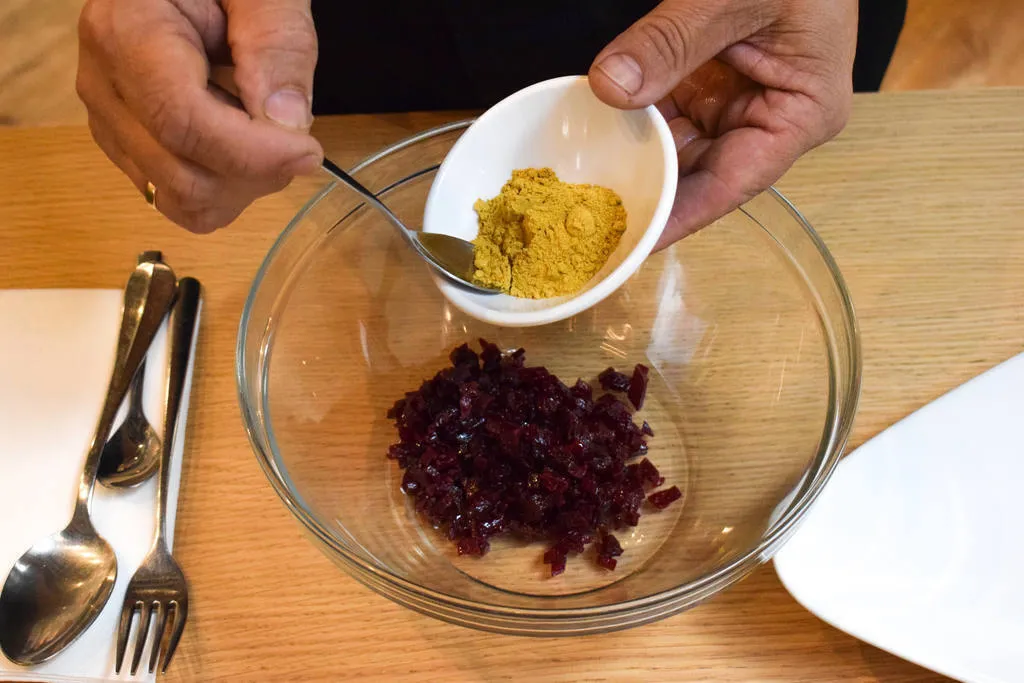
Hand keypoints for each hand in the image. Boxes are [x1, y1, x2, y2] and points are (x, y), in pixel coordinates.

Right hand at [77, 0, 323, 231]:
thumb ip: (277, 43)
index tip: (309, 150)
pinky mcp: (125, 145)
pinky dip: (224, 187)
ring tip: (263, 132)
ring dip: (241, 186)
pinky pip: (178, 198)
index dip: (254, 154)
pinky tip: (240, 140)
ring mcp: (109, 122)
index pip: (182, 123)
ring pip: (180, 201)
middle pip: (182, 176)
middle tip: (294, 136)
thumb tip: (286, 122)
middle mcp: (104, 84)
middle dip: (255, 174)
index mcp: (126, 31)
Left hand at [588, 0, 855, 247]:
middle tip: (593, 225)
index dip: (679, 216)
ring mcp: (740, 100)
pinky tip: (598, 138)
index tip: (633, 243)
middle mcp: (772, 119)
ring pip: (678, 146)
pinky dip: (635, 120)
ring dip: (635, 157)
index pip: (732, 184)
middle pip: (700, 173)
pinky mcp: (713, 79)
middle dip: (648, 192)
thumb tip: (610, 86)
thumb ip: (672, 40)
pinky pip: (669, 111)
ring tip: (586, 193)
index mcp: (802, 115)